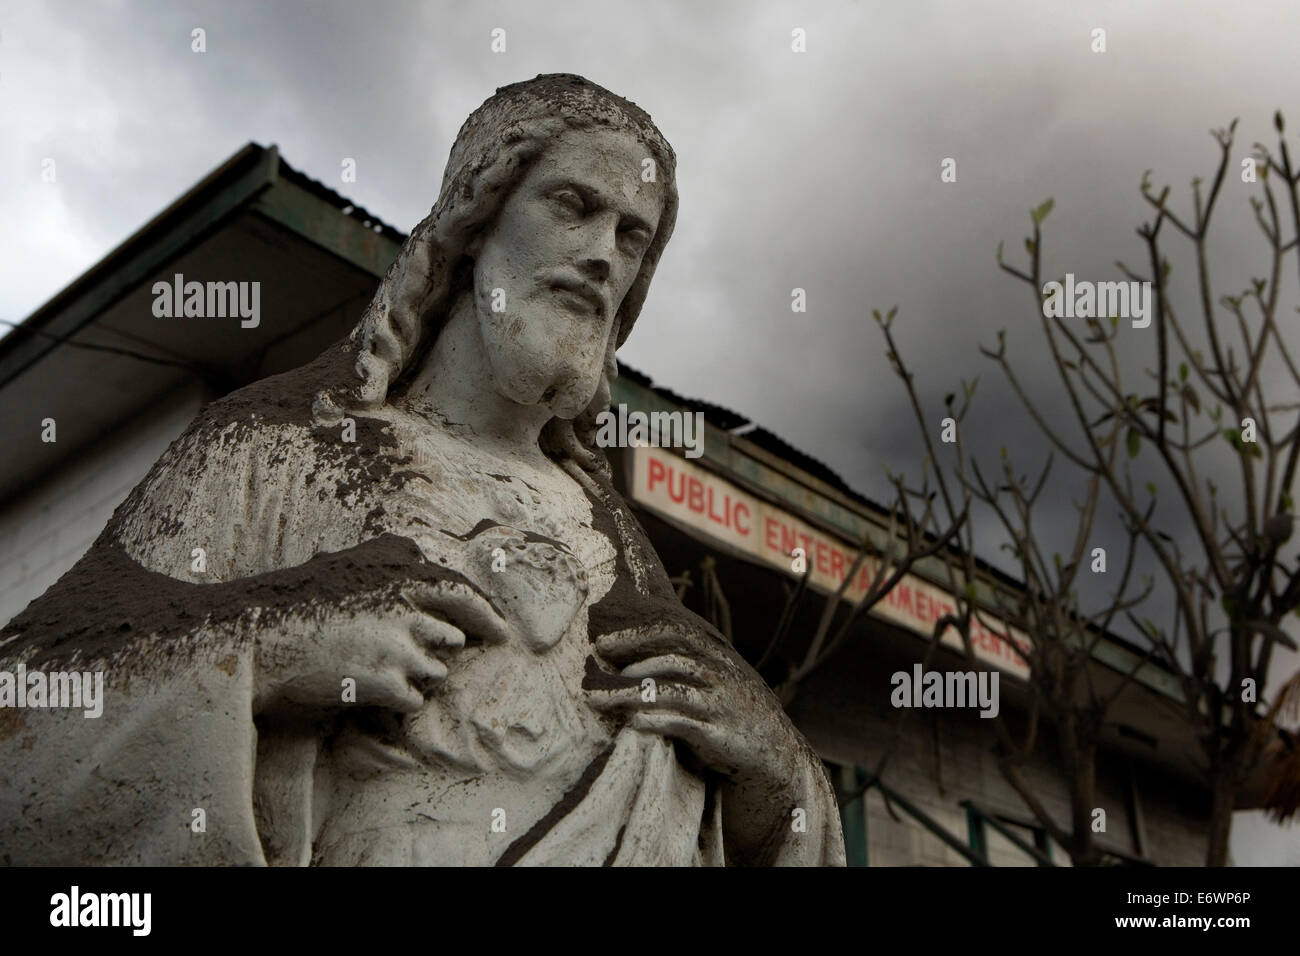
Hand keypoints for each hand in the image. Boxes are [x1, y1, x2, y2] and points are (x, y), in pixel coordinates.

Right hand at [254, 579, 514, 715]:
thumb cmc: (298, 600)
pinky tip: (366, 690)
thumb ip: (390, 558)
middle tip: (411, 657)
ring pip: (434, 671)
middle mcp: (405, 608)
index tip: (502, 631)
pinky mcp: (385, 682)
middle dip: (436, 651)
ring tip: (370, 668)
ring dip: (412, 676)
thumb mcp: (348, 562)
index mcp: (399, 577)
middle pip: (451, 639)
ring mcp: (398, 646)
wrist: (259, 639)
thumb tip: (421, 551)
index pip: (460, 592)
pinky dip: (398, 701)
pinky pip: (414, 699)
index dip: (486, 613)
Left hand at [585, 622, 805, 824]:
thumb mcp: (716, 681)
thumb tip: (631, 658)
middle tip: (593, 670)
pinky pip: (682, 724)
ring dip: (627, 693)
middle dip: (627, 662)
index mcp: (718, 656)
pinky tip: (631, 722)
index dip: (638, 632)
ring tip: (596, 700)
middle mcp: (720, 675)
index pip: (676, 631)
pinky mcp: (719, 735)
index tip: (603, 641)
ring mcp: (720, 704)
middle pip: (669, 658)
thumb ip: (685, 666)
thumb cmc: (732, 715)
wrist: (775, 755)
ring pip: (669, 690)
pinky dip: (654, 720)